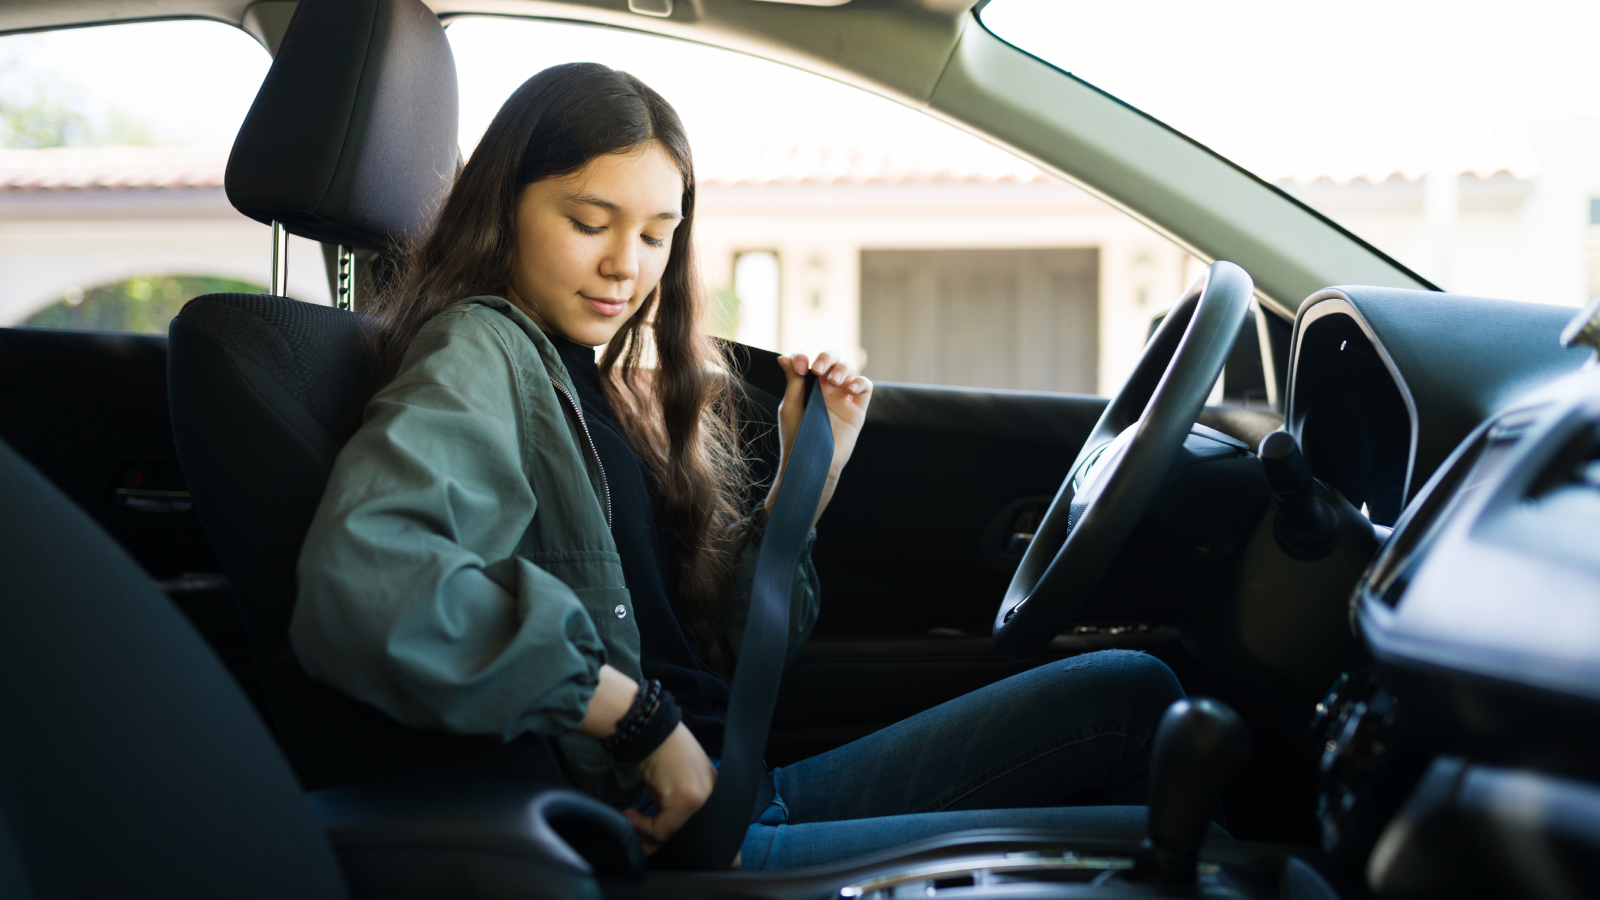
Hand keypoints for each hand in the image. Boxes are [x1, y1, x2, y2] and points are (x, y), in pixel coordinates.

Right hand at [623, 723, 717, 854]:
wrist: (654, 733)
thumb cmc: (664, 757)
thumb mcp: (679, 789)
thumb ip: (680, 814)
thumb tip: (666, 840)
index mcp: (718, 799)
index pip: (707, 834)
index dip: (684, 843)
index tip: (659, 843)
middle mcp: (714, 801)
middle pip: (689, 839)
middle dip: (662, 844)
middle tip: (643, 843)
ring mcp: (702, 801)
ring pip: (673, 836)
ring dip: (648, 835)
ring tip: (633, 824)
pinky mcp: (686, 801)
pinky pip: (661, 829)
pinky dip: (641, 826)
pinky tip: (630, 815)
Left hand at [770, 349, 872, 527]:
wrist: (810, 463)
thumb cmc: (796, 437)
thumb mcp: (791, 407)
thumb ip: (793, 382)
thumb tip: (784, 357)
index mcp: (807, 386)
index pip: (808, 361)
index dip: (804, 357)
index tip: (798, 366)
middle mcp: (825, 389)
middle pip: (833, 359)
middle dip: (827, 357)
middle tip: (818, 369)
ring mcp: (842, 398)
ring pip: (850, 369)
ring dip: (843, 368)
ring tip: (834, 381)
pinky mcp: (856, 410)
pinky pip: (865, 387)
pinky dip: (860, 381)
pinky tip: (850, 388)